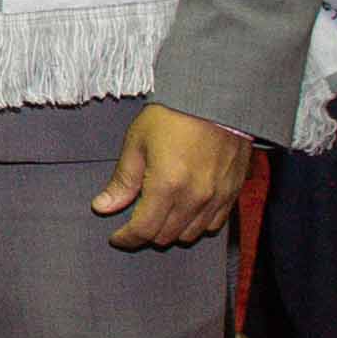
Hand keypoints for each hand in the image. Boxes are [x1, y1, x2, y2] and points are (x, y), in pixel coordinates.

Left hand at [93, 104, 250, 249]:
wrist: (216, 99)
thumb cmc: (173, 116)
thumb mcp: (137, 143)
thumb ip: (123, 181)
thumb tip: (103, 207)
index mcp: (167, 186)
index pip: (143, 230)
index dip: (126, 238)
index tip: (116, 237)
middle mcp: (194, 198)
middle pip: (165, 236)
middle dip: (145, 233)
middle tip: (134, 221)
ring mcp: (217, 197)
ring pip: (190, 234)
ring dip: (170, 231)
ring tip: (159, 215)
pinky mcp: (233, 192)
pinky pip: (214, 224)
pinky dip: (196, 225)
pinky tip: (185, 211)